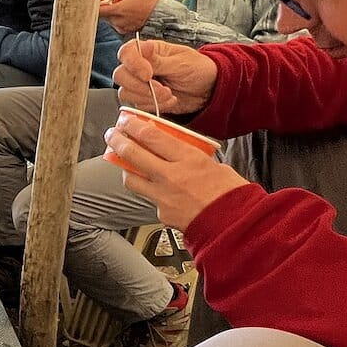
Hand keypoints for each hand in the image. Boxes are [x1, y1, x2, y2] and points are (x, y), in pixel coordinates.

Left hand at [99, 0, 159, 33]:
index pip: (98, 11)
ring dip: (111, 12)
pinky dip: (117, 18)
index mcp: (118, 10)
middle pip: (103, 14)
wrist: (163, 15)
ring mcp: (121, 27)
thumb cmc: (151, 1)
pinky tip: (124, 12)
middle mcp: (117, 21)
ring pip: (109, 19)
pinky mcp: (125, 31)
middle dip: (105, 6)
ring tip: (118, 4)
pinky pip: (116, 24)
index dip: (93, 5)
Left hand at [103, 115, 247, 230]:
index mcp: (187, 159)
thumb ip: (190, 155)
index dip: (132, 125)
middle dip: (117, 141)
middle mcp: (171, 176)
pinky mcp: (161, 213)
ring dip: (125, 168)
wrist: (234, 225)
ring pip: (131, 179)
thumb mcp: (213, 163)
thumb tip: (175, 148)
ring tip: (125, 162)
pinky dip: (149, 192)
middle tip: (112, 135)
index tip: (125, 120)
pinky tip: (154, 189)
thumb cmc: (230, 194)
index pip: (150, 136)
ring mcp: (163, 197)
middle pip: (132, 154)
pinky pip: (148, 199)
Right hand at [114, 37, 217, 115]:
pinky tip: (170, 101)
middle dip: (140, 86)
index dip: (133, 64)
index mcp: (149, 50)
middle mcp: (140, 66)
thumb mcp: (181, 63)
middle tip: (162, 89)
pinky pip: (137, 105)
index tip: (148, 75)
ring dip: (148, 97)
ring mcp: (140, 84)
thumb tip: (144, 49)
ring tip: (169, 94)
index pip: (127, 53)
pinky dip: (154, 106)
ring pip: (125, 92)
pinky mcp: (144, 100)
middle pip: (120, 75)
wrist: (209, 90)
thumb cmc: (198, 69)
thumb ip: (159, 61)